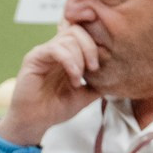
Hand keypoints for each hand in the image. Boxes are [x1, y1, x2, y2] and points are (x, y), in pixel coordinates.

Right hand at [0, 23, 103, 143]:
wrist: (35, 122)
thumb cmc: (56, 108)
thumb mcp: (85, 95)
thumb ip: (98, 84)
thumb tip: (118, 77)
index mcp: (68, 54)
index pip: (83, 33)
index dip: (95, 39)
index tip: (102, 60)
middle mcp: (56, 49)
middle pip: (77, 29)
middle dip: (90, 47)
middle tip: (94, 68)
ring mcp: (45, 51)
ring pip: (68, 37)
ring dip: (79, 58)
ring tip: (78, 79)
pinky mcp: (35, 57)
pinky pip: (55, 48)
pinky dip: (69, 61)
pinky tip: (73, 77)